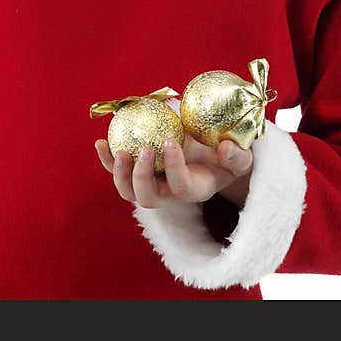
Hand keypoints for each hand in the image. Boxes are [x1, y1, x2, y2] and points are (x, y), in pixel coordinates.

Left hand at [95, 134, 252, 207]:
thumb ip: (237, 155)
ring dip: (120, 173)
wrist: (213, 157)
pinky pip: (119, 173)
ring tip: (117, 150)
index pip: (181, 187)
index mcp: (195, 190)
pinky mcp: (139, 174)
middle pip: (149, 199)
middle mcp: (170, 194)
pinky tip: (100, 142)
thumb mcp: (240, 157)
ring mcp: (153, 186)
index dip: (174, 168)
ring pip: (130, 193)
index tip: (171, 141)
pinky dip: (108, 160)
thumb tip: (224, 149)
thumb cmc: (227, 157)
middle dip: (142, 177)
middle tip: (144, 149)